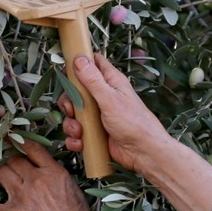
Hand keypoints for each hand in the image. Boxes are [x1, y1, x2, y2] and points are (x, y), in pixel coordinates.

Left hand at [0, 141, 96, 210]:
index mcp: (52, 172)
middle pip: (13, 160)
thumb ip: (57, 176)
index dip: (20, 141)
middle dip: (11, 163)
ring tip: (1, 182)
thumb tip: (47, 171)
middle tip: (12, 170)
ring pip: (1, 174)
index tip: (12, 137)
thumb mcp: (73, 188)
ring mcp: (22, 196)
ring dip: (0, 176)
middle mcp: (35, 180)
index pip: (32, 149)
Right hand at [59, 54, 170, 175]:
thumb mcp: (110, 98)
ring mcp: (98, 115)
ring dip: (71, 124)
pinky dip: (75, 139)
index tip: (67, 71)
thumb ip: (93, 80)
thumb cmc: (133, 122)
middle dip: (69, 102)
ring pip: (74, 113)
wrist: (143, 152)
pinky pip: (76, 133)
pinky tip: (80, 143)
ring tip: (80, 132)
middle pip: (76, 90)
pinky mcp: (94, 133)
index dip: (79, 63)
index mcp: (110, 82)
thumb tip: (79, 58)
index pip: (93, 62)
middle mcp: (103, 96)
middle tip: (73, 110)